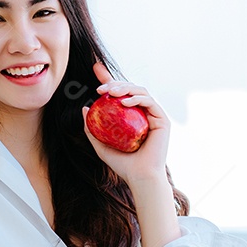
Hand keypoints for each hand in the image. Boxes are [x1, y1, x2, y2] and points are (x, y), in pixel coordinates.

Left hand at [82, 62, 169, 186]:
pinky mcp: (162, 120)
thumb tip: (84, 107)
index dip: (109, 79)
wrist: (140, 177)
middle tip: (101, 88)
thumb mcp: (101, 146)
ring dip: (125, 87)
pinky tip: (125, 102)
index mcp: (131, 117)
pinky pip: (149, 102)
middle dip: (115, 83)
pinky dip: (137, 98)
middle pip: (130, 89)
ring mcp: (154, 116)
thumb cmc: (123, 165)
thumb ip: (92, 129)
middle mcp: (143, 114)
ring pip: (140, 91)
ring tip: (111, 92)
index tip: (95, 69)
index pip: (120, 94)